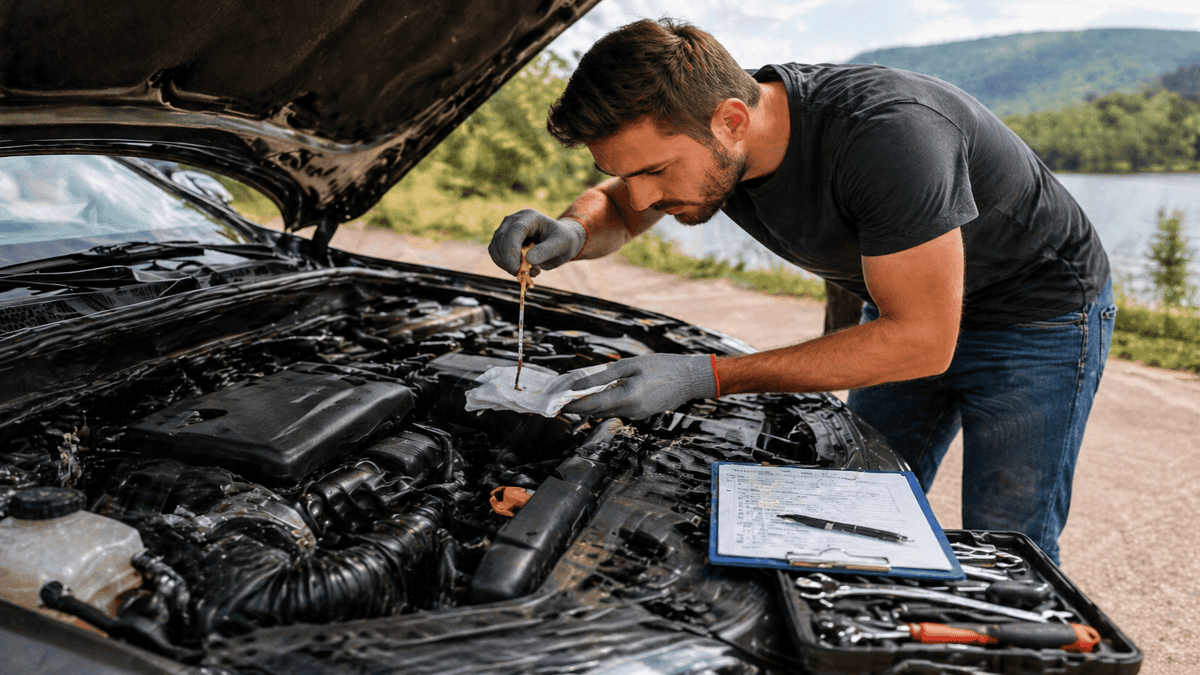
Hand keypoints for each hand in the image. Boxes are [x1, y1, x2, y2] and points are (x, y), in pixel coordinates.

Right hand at [488, 209, 587, 275]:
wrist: (560, 240)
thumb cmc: (563, 240)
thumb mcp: (561, 245)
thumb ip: (546, 251)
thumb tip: (529, 260)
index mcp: (530, 217)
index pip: (514, 232)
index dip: (511, 252)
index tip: (516, 270)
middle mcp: (514, 220)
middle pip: (501, 240)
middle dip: (510, 262)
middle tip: (527, 274)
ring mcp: (506, 229)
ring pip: (495, 249)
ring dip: (508, 266)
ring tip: (530, 271)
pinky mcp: (502, 240)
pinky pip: (497, 255)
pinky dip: (506, 266)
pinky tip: (523, 269)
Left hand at [561, 354, 716, 419]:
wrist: (690, 379)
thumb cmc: (664, 367)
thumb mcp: (632, 365)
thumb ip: (605, 374)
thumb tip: (581, 383)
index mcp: (628, 398)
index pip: (593, 404)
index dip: (573, 404)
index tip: (558, 402)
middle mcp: (630, 411)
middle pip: (597, 411)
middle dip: (578, 406)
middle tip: (561, 399)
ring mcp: (636, 415)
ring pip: (606, 411)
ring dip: (591, 405)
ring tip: (576, 395)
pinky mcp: (641, 414)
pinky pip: (618, 409)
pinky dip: (606, 402)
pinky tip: (601, 393)